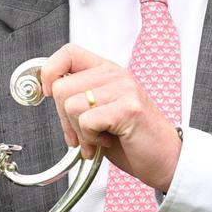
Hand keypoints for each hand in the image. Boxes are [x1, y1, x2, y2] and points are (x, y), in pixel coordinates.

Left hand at [41, 43, 182, 191]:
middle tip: (82, 133)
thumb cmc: (131, 138)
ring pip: (71, 106)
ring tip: (97, 138)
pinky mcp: (128, 108)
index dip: (49, 72)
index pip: (68, 52)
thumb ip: (77, 96)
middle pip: (61, 87)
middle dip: (63, 118)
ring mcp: (124, 88)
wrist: (166, 159)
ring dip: (79, 132)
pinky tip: (107, 141)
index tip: (47, 93)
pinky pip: (87, 121)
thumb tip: (46, 89)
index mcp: (106, 70)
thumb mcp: (100, 109)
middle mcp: (115, 74)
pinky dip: (90, 139)